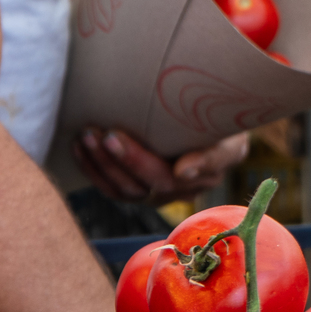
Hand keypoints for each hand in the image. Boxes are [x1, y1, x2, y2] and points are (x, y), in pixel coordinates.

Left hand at [72, 128, 249, 204]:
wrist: (222, 119)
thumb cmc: (227, 121)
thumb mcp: (231, 135)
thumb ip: (213, 156)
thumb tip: (183, 173)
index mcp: (204, 177)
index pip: (164, 177)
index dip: (135, 161)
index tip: (113, 137)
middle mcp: (180, 190)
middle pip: (139, 185)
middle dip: (112, 160)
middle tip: (93, 132)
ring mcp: (158, 192)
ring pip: (122, 189)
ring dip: (98, 165)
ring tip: (83, 136)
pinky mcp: (140, 187)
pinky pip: (113, 187)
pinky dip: (93, 169)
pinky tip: (79, 147)